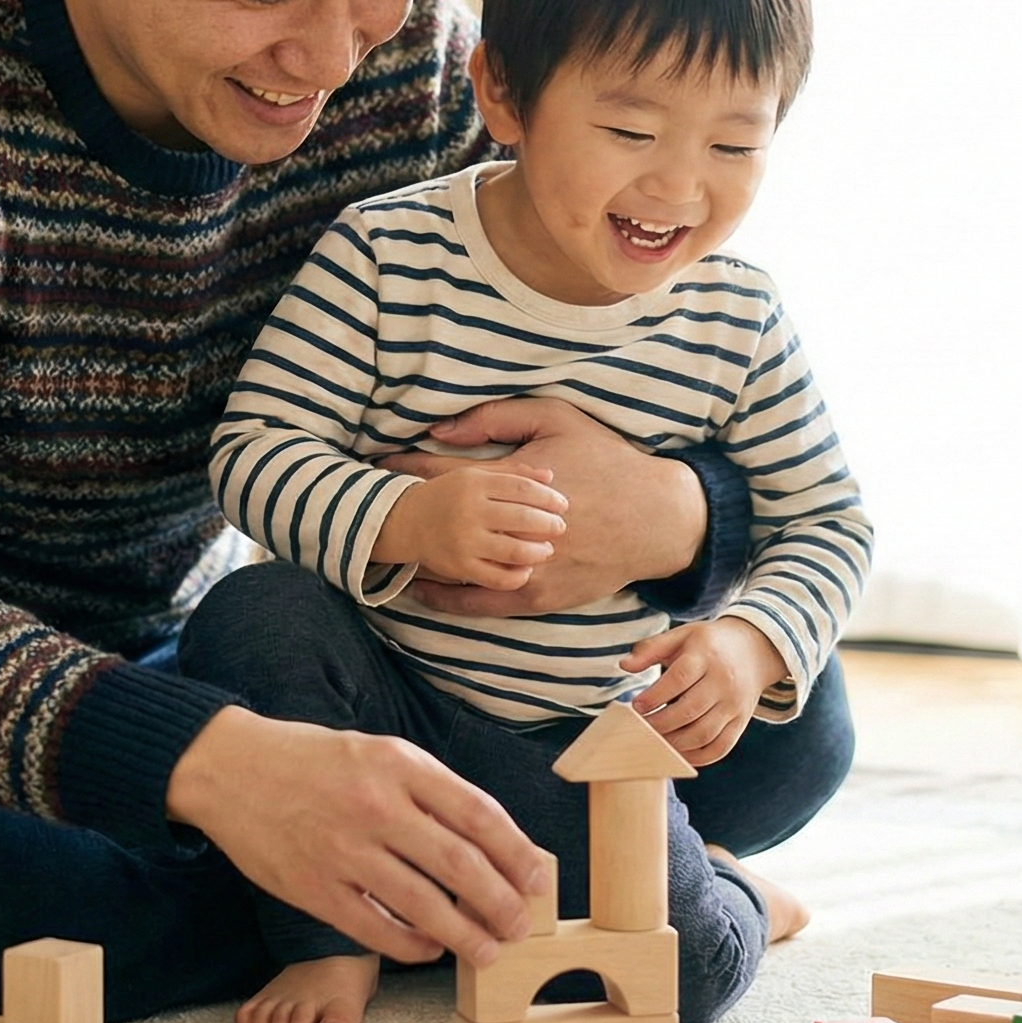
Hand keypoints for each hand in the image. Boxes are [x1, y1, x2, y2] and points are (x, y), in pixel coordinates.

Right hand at [165, 708, 552, 966]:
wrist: (231, 768)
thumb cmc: (313, 761)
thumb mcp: (376, 751)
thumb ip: (428, 789)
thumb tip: (488, 837)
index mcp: (397, 763)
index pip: (478, 814)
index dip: (517, 852)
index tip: (538, 879)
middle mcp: (374, 805)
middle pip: (460, 865)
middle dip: (502, 902)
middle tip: (520, 924)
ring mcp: (343, 850)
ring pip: (424, 906)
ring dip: (466, 934)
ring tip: (488, 948)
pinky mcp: (315, 888)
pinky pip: (378, 930)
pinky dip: (413, 946)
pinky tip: (430, 947)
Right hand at [374, 462, 564, 588]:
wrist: (407, 520)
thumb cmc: (450, 494)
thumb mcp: (477, 474)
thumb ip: (512, 472)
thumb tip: (550, 475)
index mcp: (474, 482)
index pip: (522, 488)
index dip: (547, 496)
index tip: (563, 504)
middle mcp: (469, 510)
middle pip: (521, 517)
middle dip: (548, 524)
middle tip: (561, 527)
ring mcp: (464, 540)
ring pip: (513, 550)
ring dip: (537, 551)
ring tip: (546, 549)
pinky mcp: (460, 566)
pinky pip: (497, 577)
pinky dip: (517, 576)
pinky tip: (527, 571)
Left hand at [378, 398, 705, 617]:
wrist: (655, 518)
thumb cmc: (606, 460)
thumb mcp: (555, 420)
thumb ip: (495, 418)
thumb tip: (440, 429)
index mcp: (510, 482)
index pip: (441, 475)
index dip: (403, 470)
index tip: (376, 463)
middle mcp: (510, 529)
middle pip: (439, 524)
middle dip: (401, 512)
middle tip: (367, 504)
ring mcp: (521, 567)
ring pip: (452, 570)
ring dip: (417, 559)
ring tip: (386, 547)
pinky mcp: (536, 596)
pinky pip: (478, 604)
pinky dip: (445, 598)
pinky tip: (421, 590)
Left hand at [622, 618, 784, 766]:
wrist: (753, 649)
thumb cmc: (708, 644)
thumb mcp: (681, 636)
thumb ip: (650, 649)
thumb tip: (624, 666)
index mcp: (706, 655)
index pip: (679, 679)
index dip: (655, 695)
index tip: (636, 706)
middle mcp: (723, 681)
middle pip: (690, 710)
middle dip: (660, 724)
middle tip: (640, 728)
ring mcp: (734, 704)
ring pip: (704, 733)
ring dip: (675, 744)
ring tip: (655, 741)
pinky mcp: (741, 722)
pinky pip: (720, 747)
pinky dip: (698, 757)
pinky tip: (678, 753)